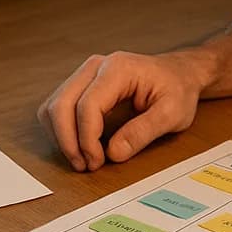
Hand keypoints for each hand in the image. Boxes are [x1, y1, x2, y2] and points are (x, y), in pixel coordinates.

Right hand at [37, 50, 206, 170]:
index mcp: (119, 69)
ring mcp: (85, 74)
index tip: (97, 162)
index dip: (86, 138)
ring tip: (82, 159)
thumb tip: (113, 153)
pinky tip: (80, 146)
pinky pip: (58, 108)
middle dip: (68, 140)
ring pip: (53, 106)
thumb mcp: (173, 113)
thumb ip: (143, 132)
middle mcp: (96, 66)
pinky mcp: (81, 85)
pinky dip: (62, 130)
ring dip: (62, 137)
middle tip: (85, 165)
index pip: (87, 104)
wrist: (178, 74)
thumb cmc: (177, 90)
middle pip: (61, 104)